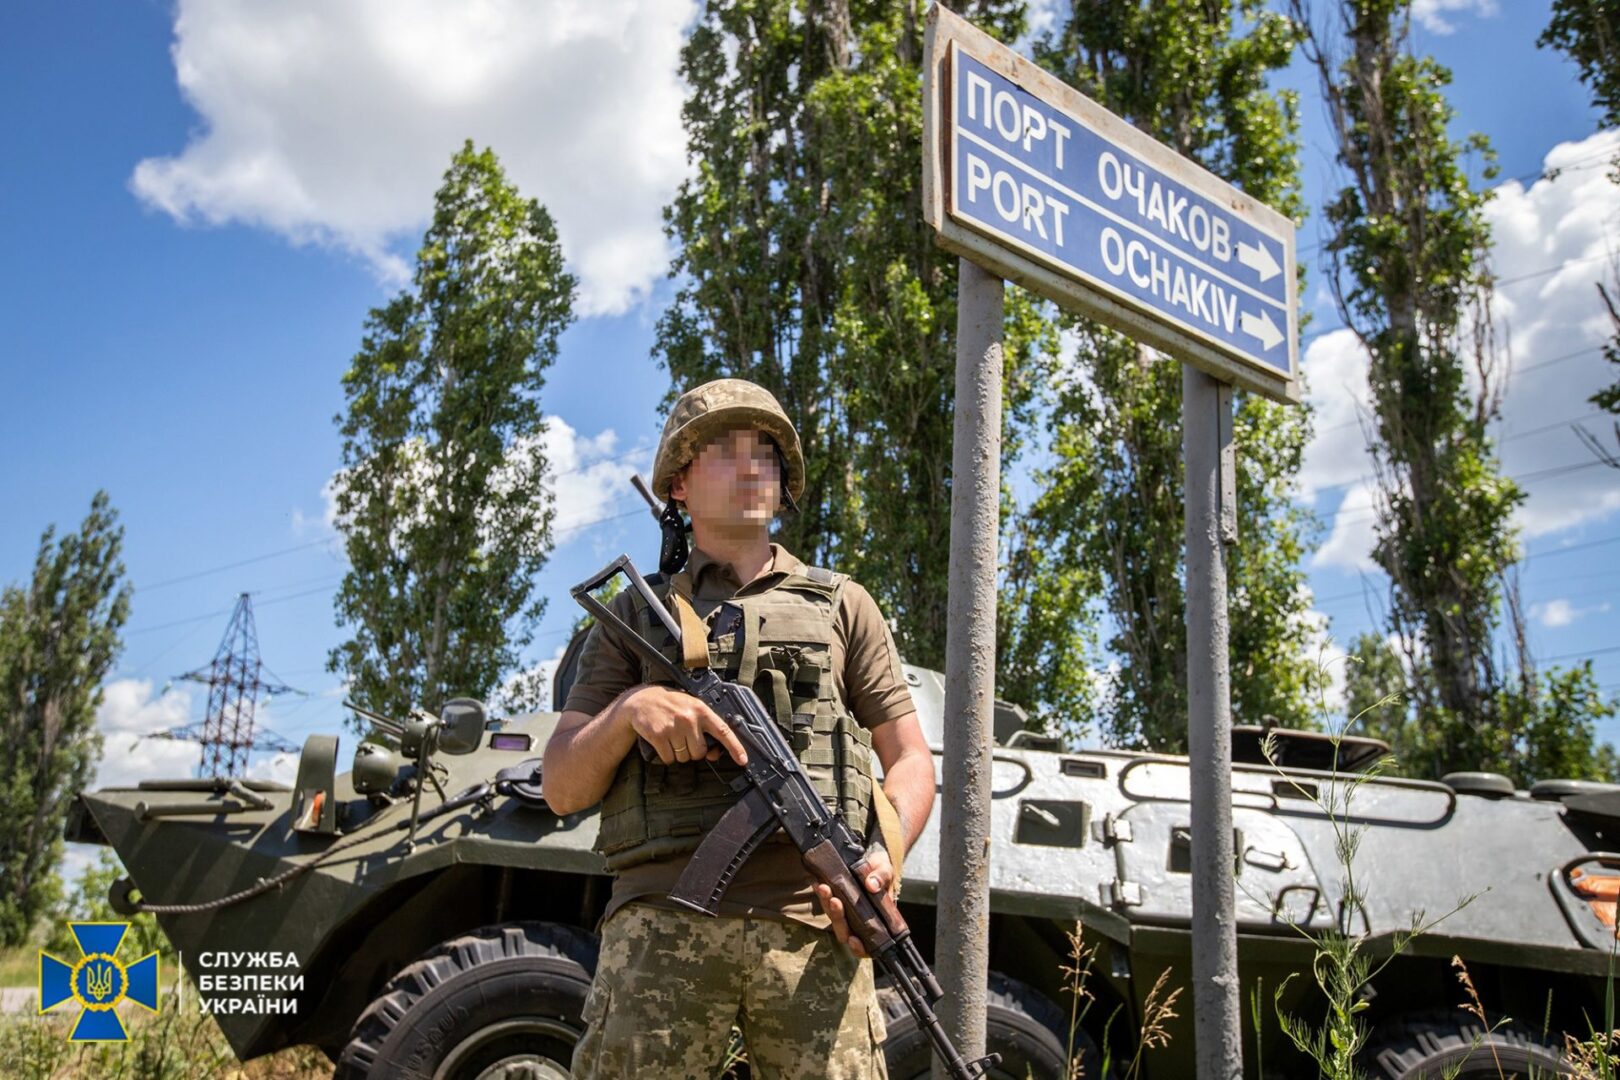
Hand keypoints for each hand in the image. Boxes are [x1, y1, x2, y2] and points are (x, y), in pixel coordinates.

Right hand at [618, 684, 748, 766]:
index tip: (743, 760)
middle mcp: (689, 718)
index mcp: (701, 710)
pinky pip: (669, 758)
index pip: (723, 731)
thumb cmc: (670, 705)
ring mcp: (673, 727)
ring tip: (672, 737)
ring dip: (678, 754)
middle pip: (700, 752)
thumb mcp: (690, 709)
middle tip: (683, 738)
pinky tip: (662, 742)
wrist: (641, 699)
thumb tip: (714, 753)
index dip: (735, 747)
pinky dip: (666, 756)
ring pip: (684, 758)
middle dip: (692, 751)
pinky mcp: (659, 735)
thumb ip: (704, 728)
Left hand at [814, 844, 894, 958]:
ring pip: (833, 917)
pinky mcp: (836, 900)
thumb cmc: (881, 872)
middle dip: (838, 918)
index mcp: (876, 921)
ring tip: (823, 888)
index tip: (853, 939)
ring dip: (826, 904)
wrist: (871, 861)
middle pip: (844, 931)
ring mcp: (846, 912)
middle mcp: (858, 921)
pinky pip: (826, 902)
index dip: (859, 947)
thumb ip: (881, 877)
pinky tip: (816, 883)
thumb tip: (871, 885)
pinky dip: (821, 894)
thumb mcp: (886, 871)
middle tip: (834, 901)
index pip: (867, 945)